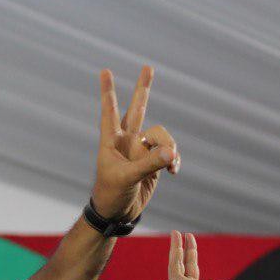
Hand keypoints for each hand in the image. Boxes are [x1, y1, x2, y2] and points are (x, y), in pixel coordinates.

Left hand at [90, 66, 177, 221]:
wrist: (117, 213)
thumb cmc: (112, 194)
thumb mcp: (127, 178)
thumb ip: (149, 164)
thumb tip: (171, 151)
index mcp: (111, 141)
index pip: (109, 111)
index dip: (108, 92)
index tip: (104, 71)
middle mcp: (127, 141)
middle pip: (138, 109)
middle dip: (143, 89)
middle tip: (148, 67)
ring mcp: (141, 150)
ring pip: (162, 136)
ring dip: (169, 148)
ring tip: (169, 166)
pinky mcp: (153, 162)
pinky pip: (170, 153)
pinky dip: (174, 160)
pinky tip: (174, 171)